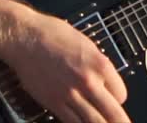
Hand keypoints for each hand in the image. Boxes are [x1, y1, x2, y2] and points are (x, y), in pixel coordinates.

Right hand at [1, 11, 128, 122]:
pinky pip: (72, 122)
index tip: (114, 99)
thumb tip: (104, 78)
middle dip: (119, 122)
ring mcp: (71, 95)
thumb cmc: (51, 34)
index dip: (118, 98)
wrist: (24, 37)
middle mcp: (88, 82)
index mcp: (100, 65)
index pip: (121, 94)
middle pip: (113, 114)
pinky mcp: (54, 102)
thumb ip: (97, 64)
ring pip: (94, 122)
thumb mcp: (85, 43)